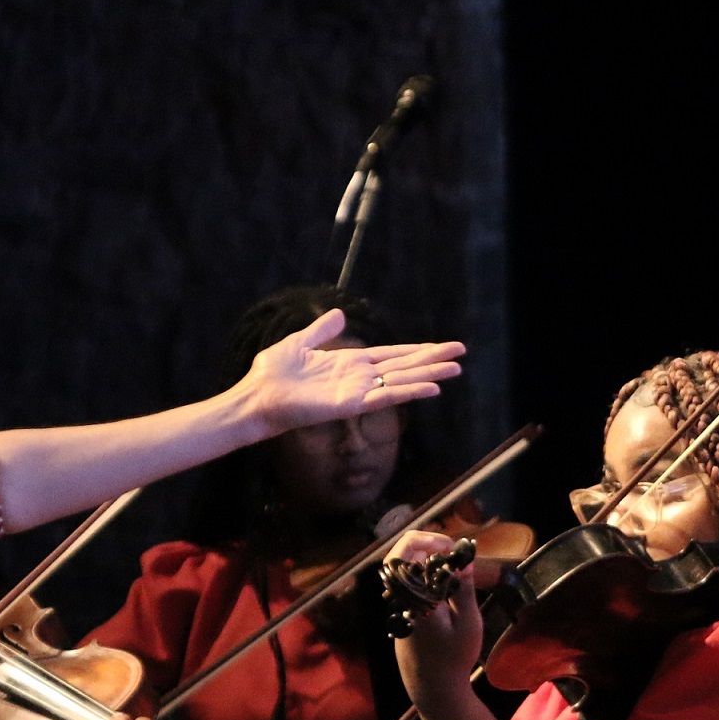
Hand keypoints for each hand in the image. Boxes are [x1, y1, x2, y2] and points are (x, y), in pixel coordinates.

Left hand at [232, 309, 462, 434]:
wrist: (256, 395)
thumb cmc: (272, 374)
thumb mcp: (299, 343)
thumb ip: (321, 332)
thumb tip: (338, 314)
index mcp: (349, 363)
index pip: (392, 355)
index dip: (417, 350)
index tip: (441, 345)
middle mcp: (359, 378)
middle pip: (404, 366)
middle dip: (433, 359)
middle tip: (462, 352)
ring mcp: (357, 392)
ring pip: (401, 381)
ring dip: (429, 375)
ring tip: (456, 369)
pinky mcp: (350, 405)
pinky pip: (385, 396)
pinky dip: (409, 391)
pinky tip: (431, 387)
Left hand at [390, 530, 485, 704]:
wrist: (433, 688)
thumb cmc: (454, 658)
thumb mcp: (468, 623)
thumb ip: (463, 589)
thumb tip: (463, 559)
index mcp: (415, 596)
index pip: (405, 554)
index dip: (428, 540)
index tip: (453, 547)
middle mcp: (401, 598)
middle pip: (400, 556)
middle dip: (425, 545)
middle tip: (452, 550)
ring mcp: (398, 606)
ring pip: (403, 570)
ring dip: (425, 559)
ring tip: (451, 564)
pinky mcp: (401, 613)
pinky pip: (407, 584)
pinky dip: (423, 575)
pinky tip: (443, 582)